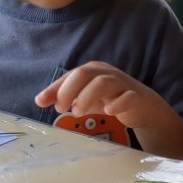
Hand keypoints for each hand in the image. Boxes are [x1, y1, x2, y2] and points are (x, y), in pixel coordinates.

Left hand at [35, 61, 165, 130]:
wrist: (142, 107)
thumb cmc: (110, 99)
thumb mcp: (84, 97)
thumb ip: (64, 96)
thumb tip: (39, 100)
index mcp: (93, 70)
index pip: (71, 75)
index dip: (55, 88)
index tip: (43, 102)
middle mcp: (106, 73)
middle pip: (84, 74)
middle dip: (69, 91)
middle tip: (62, 108)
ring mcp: (122, 84)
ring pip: (103, 83)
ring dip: (87, 96)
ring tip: (78, 112)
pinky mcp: (135, 97)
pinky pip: (127, 97)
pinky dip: (117, 103)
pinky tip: (108, 111)